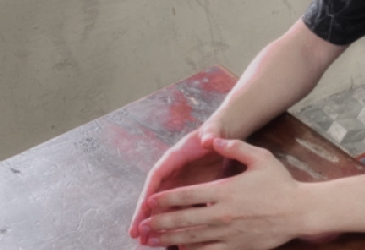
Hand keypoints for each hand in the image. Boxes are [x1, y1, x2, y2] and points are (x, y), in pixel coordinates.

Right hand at [129, 127, 241, 242]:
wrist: (221, 135)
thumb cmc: (215, 132)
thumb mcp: (213, 131)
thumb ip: (210, 134)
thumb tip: (209, 139)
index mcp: (174, 157)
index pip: (156, 176)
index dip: (148, 194)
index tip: (141, 212)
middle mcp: (172, 171)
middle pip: (155, 194)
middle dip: (145, 215)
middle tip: (136, 235)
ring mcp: (178, 181)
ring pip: (163, 204)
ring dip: (155, 222)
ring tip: (145, 242)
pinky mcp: (187, 190)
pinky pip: (176, 207)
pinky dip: (171, 222)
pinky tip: (167, 237)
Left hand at [138, 138, 303, 249]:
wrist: (298, 211)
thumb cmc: (279, 182)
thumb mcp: (259, 157)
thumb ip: (235, 146)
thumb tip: (214, 139)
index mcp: (225, 190)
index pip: (187, 196)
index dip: (166, 199)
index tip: (152, 202)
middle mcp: (222, 213)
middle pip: (183, 220)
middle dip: (160, 223)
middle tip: (143, 226)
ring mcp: (228, 233)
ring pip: (191, 239)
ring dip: (169, 240)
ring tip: (153, 241)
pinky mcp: (236, 247)